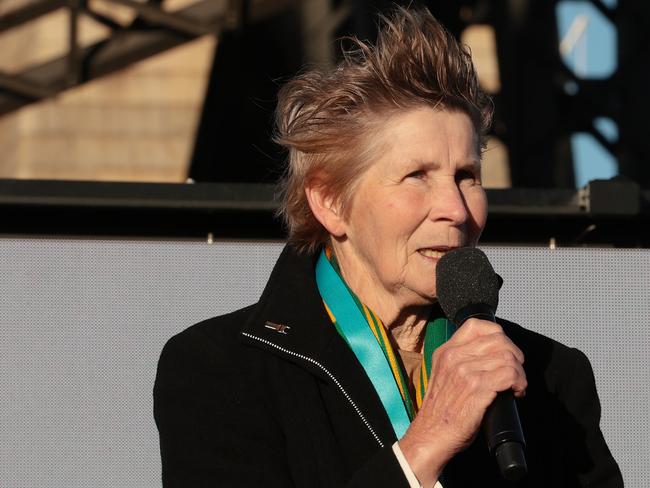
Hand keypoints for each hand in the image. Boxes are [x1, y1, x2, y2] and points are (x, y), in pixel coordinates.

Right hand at [398, 319, 526, 486]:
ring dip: (519, 372)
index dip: (498, 334)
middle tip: (515, 371)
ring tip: (516, 385)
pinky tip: (516, 393)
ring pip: (507, 357)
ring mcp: (465, 372)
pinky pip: (509, 375)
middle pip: (498, 340)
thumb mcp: (444, 375)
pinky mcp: (477, 388)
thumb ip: (460, 361)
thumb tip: (490, 355)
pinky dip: (519, 383)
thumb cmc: (441, 411)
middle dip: (515, 355)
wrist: (431, 435)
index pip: (477, 326)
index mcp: (446, 351)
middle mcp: (454, 357)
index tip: (504, 351)